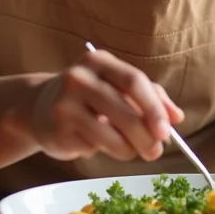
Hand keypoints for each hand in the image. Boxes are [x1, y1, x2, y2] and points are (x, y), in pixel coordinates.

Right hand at [11, 49, 183, 162]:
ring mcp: (65, 104)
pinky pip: (94, 148)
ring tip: (130, 151)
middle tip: (156, 152)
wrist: (38, 107)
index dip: (154, 108)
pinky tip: (97, 143)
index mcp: (99, 61)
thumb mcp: (117, 87)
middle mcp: (79, 78)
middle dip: (146, 136)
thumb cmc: (89, 97)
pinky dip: (105, 151)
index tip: (167, 131)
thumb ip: (150, 97)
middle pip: (124, 111)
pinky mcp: (57, 130)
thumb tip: (177, 117)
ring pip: (111, 136)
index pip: (134, 81)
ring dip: (128, 150)